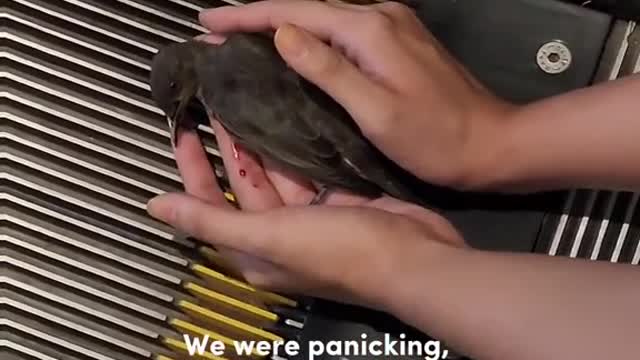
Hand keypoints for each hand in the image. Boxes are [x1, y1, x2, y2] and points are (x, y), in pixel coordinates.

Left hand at [147, 115, 465, 310]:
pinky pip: (310, 166)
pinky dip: (300, 144)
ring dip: (266, 138)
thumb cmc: (340, 252)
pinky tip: (293, 113)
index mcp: (255, 249)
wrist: (415, 258)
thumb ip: (212, 221)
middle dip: (232, 143)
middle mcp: (280, 234)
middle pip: (245, 182)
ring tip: (253, 97)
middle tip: (220, 99)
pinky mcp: (340, 198)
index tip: (184, 130)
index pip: (211, 205)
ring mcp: (312, 215)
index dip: (193, 169)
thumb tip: (155, 207)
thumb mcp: (270, 237)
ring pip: (279, 169)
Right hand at [197, 0, 515, 189]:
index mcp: (370, 30)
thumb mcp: (377, 110)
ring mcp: (392, 27)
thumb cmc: (437, 138)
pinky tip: (292, 50)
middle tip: (218, 34)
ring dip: (283, 26)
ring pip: (323, 19)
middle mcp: (381, 17)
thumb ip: (329, 69)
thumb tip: (283, 34)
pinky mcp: (397, 43)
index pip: (295, 13)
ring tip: (243, 41)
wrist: (492, 143)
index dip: (248, 16)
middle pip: (307, 9)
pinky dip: (310, 37)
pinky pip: (341, 31)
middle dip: (259, 19)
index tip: (209, 22)